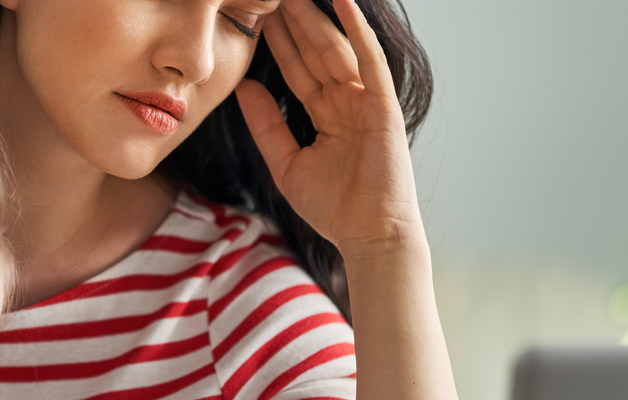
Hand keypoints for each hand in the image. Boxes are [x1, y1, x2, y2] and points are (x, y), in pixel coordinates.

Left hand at [236, 0, 422, 254]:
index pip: (297, 70)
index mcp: (327, 115)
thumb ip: (266, 124)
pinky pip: (369, 61)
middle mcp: (347, 102)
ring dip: (316, 18)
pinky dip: (357, 31)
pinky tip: (343, 3)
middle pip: (314, 53)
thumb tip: (244, 87)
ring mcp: (366, 101)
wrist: (369, 235)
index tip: (258, 15)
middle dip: (294, 22)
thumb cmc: (334, 208)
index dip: (277, 43)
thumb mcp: (286, 162)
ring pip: (336, 50)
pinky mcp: (383, 106)